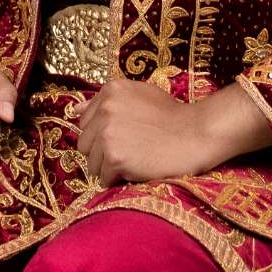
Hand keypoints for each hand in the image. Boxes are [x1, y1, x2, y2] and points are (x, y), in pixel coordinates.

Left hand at [75, 76, 271, 184]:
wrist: (196, 134)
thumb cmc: (172, 116)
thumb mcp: (139, 96)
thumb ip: (106, 101)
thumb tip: (75, 109)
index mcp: (110, 90)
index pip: (85, 122)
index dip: (102, 135)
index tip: (122, 139)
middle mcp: (105, 108)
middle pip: (84, 143)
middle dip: (101, 152)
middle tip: (128, 153)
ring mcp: (109, 133)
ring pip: (91, 163)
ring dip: (108, 168)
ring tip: (133, 162)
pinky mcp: (115, 157)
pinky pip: (103, 177)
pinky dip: (116, 180)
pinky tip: (135, 172)